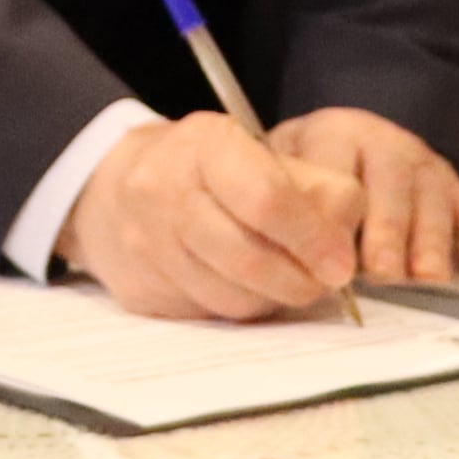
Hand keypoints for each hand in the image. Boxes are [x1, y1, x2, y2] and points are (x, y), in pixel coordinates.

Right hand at [56, 112, 359, 320]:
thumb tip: (346, 239)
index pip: (267, 199)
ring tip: (291, 283)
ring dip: (274, 297)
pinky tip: (251, 288)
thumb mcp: (255, 152)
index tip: (343, 265)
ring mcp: (147, 244)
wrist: (112, 189)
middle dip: (300, 279)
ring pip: (231, 295)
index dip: (313, 238)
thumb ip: (311, 187)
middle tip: (326, 283)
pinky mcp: (140, 288)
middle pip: (249, 256)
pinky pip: (208, 313)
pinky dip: (241, 307)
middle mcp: (165, 191)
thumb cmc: (204, 169)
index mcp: (204, 145)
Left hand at [271, 106, 458, 284]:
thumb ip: (282, 202)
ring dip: (431, 239)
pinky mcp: (456, 186)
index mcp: (335, 133)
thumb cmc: (305, 174)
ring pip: (434, 197)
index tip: (325, 256)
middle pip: (391, 183)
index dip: (331, 214)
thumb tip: (278, 255)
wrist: (343, 146)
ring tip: (424, 277)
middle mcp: (385, 143)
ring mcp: (426, 164)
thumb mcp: (282, 172)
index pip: (334, 167)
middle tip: (382, 271)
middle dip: (387, 229)